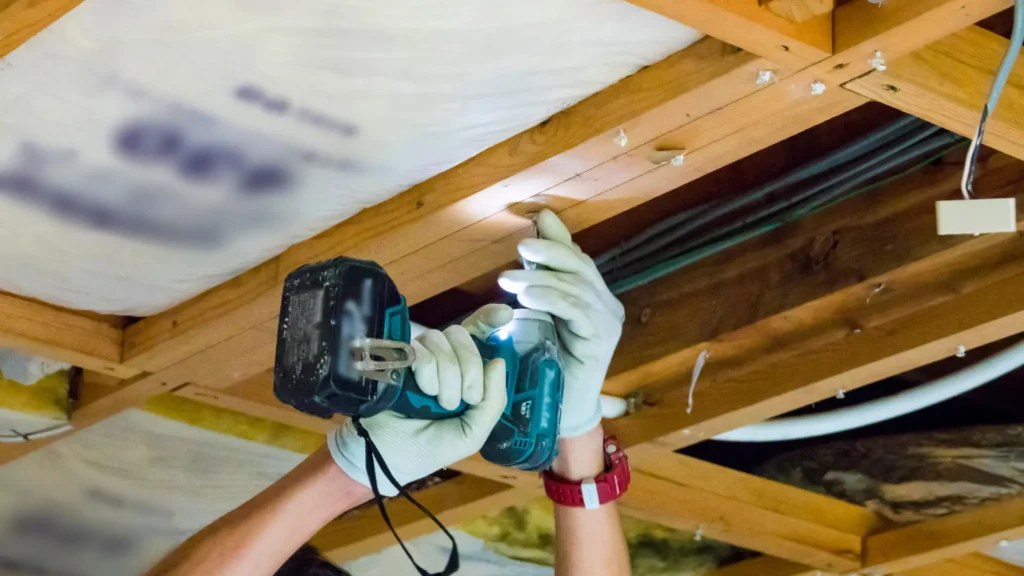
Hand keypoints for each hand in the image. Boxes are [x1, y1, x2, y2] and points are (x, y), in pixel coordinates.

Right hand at [327, 304, 512, 495]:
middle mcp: (442, 358)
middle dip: (470, 369)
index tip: (505, 314)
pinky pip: (422, 350)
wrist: (388, 457)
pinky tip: (422, 391)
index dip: (489, 318)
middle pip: (464, 336)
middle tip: (462, 399)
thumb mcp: (473, 432)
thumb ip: (493, 401)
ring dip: (447, 376)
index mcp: (464, 372)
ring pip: (442, 340)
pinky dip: (428, 373)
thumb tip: (498, 361)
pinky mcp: (397, 358)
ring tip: (437, 401)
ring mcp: (418, 356)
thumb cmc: (430, 448)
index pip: (478, 335)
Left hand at [499, 210, 623, 437]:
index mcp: (598, 298)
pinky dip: (550, 300)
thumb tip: (539, 229)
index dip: (559, 240)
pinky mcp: (601, 340)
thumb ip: (543, 277)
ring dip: (540, 279)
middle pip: (582, 268)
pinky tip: (526, 297)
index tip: (537, 222)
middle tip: (520, 249)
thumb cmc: (551, 360)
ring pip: (576, 288)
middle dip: (550, 254)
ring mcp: (609, 324)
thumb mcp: (543, 312)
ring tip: (509, 279)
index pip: (580, 260)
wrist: (563, 406)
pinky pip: (576, 311)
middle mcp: (609, 307)